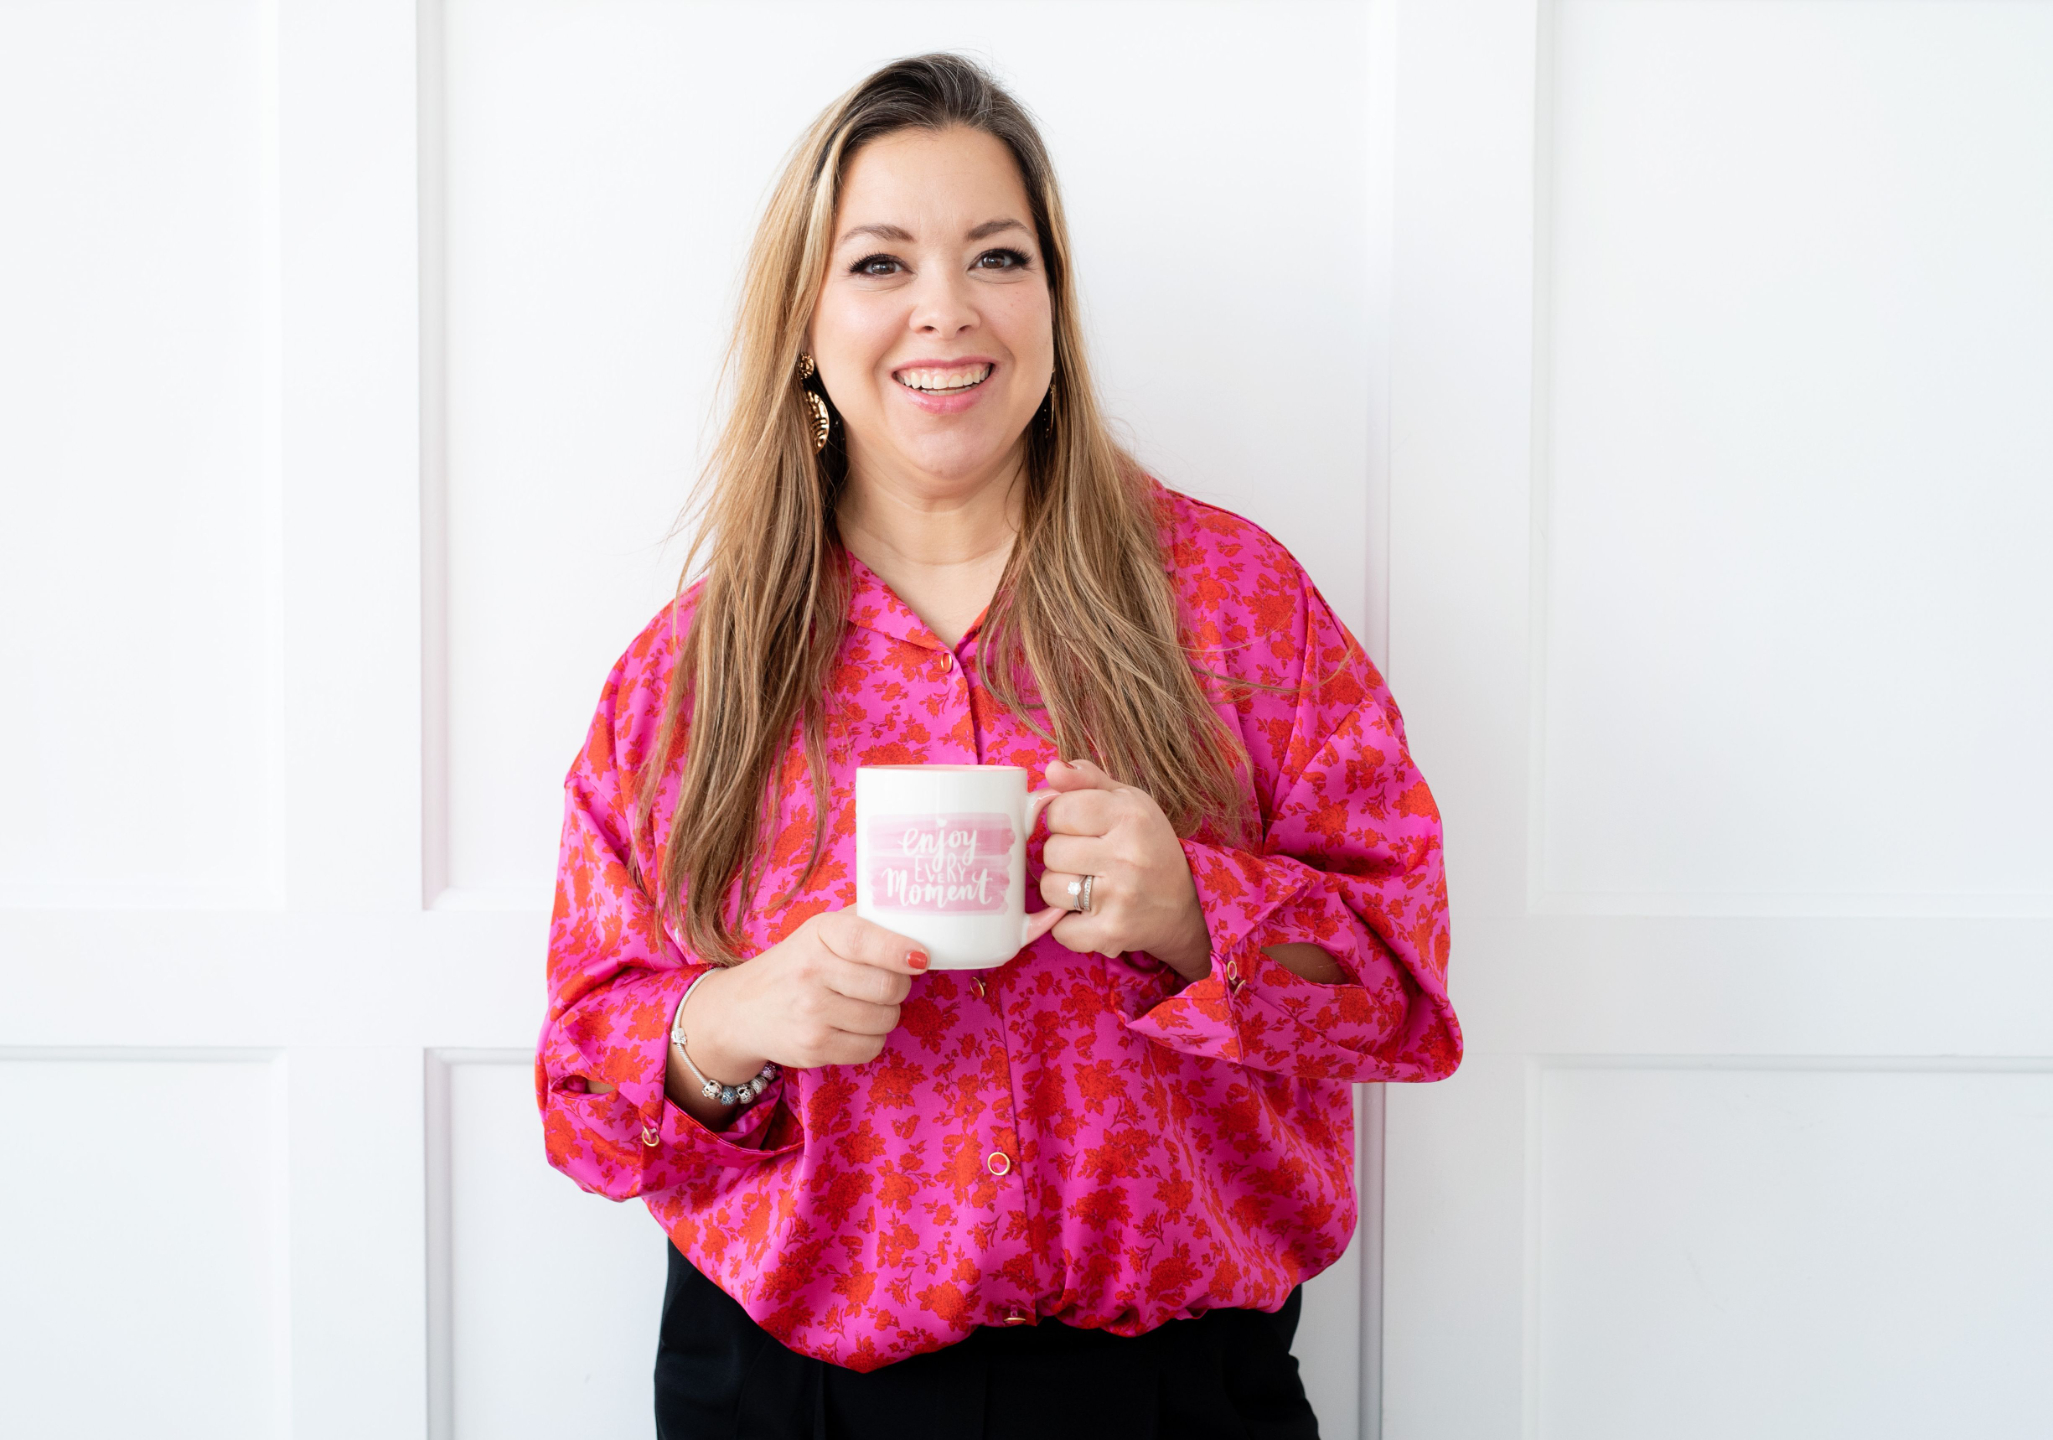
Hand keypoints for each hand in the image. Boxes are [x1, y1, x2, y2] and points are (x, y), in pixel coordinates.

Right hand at [686, 910, 928, 1080]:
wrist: (743, 1011)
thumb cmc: (797, 965)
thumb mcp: (821, 931)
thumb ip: (864, 919)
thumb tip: (914, 913)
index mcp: (819, 934)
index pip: (865, 940)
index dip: (899, 950)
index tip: (921, 957)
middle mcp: (811, 972)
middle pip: (888, 986)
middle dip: (898, 986)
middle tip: (885, 982)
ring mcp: (811, 1014)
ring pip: (886, 1019)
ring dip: (886, 1014)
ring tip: (863, 1004)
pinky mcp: (813, 1048)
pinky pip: (871, 1047)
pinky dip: (871, 1039)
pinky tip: (851, 1027)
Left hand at [1035, 758, 1212, 980]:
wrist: (1186, 905)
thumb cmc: (1148, 845)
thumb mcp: (1127, 802)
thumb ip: (1087, 780)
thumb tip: (1051, 768)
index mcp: (1130, 815)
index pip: (1059, 810)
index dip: (1061, 820)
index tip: (1080, 828)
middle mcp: (1128, 855)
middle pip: (1051, 851)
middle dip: (1062, 855)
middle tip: (1088, 859)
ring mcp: (1120, 897)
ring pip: (1050, 888)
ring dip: (1062, 889)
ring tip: (1089, 885)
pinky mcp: (1112, 933)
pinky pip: (1060, 929)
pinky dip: (1068, 925)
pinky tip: (1090, 913)